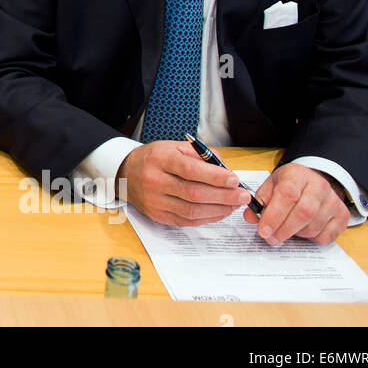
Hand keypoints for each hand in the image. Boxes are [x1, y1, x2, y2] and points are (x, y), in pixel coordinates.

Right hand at [117, 140, 251, 225]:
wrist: (125, 174)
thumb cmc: (153, 159)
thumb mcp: (172, 147)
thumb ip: (200, 154)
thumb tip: (225, 168)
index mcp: (159, 159)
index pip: (191, 170)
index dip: (215, 177)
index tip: (234, 180)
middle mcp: (154, 181)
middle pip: (194, 193)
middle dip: (223, 196)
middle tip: (242, 196)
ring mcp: (155, 201)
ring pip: (192, 210)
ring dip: (218, 209)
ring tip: (234, 204)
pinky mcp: (158, 215)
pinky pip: (187, 221)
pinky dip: (207, 218)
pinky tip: (219, 212)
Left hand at [243, 163, 348, 244]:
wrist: (315, 180)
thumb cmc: (290, 184)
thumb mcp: (272, 185)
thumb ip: (260, 200)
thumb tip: (251, 218)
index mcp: (297, 175)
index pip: (287, 196)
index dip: (274, 216)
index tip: (263, 230)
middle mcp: (319, 186)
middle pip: (303, 213)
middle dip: (284, 230)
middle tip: (271, 238)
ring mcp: (333, 201)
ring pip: (314, 226)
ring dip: (296, 234)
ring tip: (286, 230)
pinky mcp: (342, 215)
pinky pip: (326, 236)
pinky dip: (311, 239)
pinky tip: (302, 230)